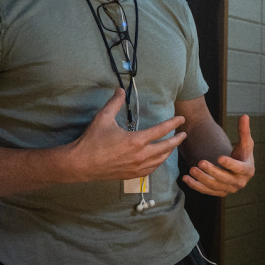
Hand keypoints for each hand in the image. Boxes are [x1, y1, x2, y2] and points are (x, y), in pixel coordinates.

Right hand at [67, 88, 186, 180]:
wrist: (81, 164)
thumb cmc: (92, 140)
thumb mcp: (103, 118)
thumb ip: (114, 103)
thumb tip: (119, 90)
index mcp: (136, 140)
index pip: (161, 130)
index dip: (173, 124)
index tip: (181, 119)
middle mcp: (140, 155)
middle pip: (166, 147)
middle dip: (177, 139)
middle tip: (184, 134)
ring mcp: (137, 167)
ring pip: (161, 160)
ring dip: (169, 151)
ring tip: (173, 145)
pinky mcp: (132, 175)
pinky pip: (151, 169)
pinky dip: (158, 163)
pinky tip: (159, 159)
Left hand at [182, 114, 254, 195]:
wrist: (238, 167)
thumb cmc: (241, 153)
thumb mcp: (245, 142)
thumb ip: (244, 130)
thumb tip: (245, 116)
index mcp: (248, 170)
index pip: (240, 168)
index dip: (230, 164)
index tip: (220, 157)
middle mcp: (240, 183)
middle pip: (225, 179)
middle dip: (212, 172)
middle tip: (200, 162)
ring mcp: (228, 189)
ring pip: (214, 186)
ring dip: (202, 179)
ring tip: (191, 169)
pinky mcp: (218, 192)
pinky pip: (206, 191)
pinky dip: (195, 185)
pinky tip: (185, 178)